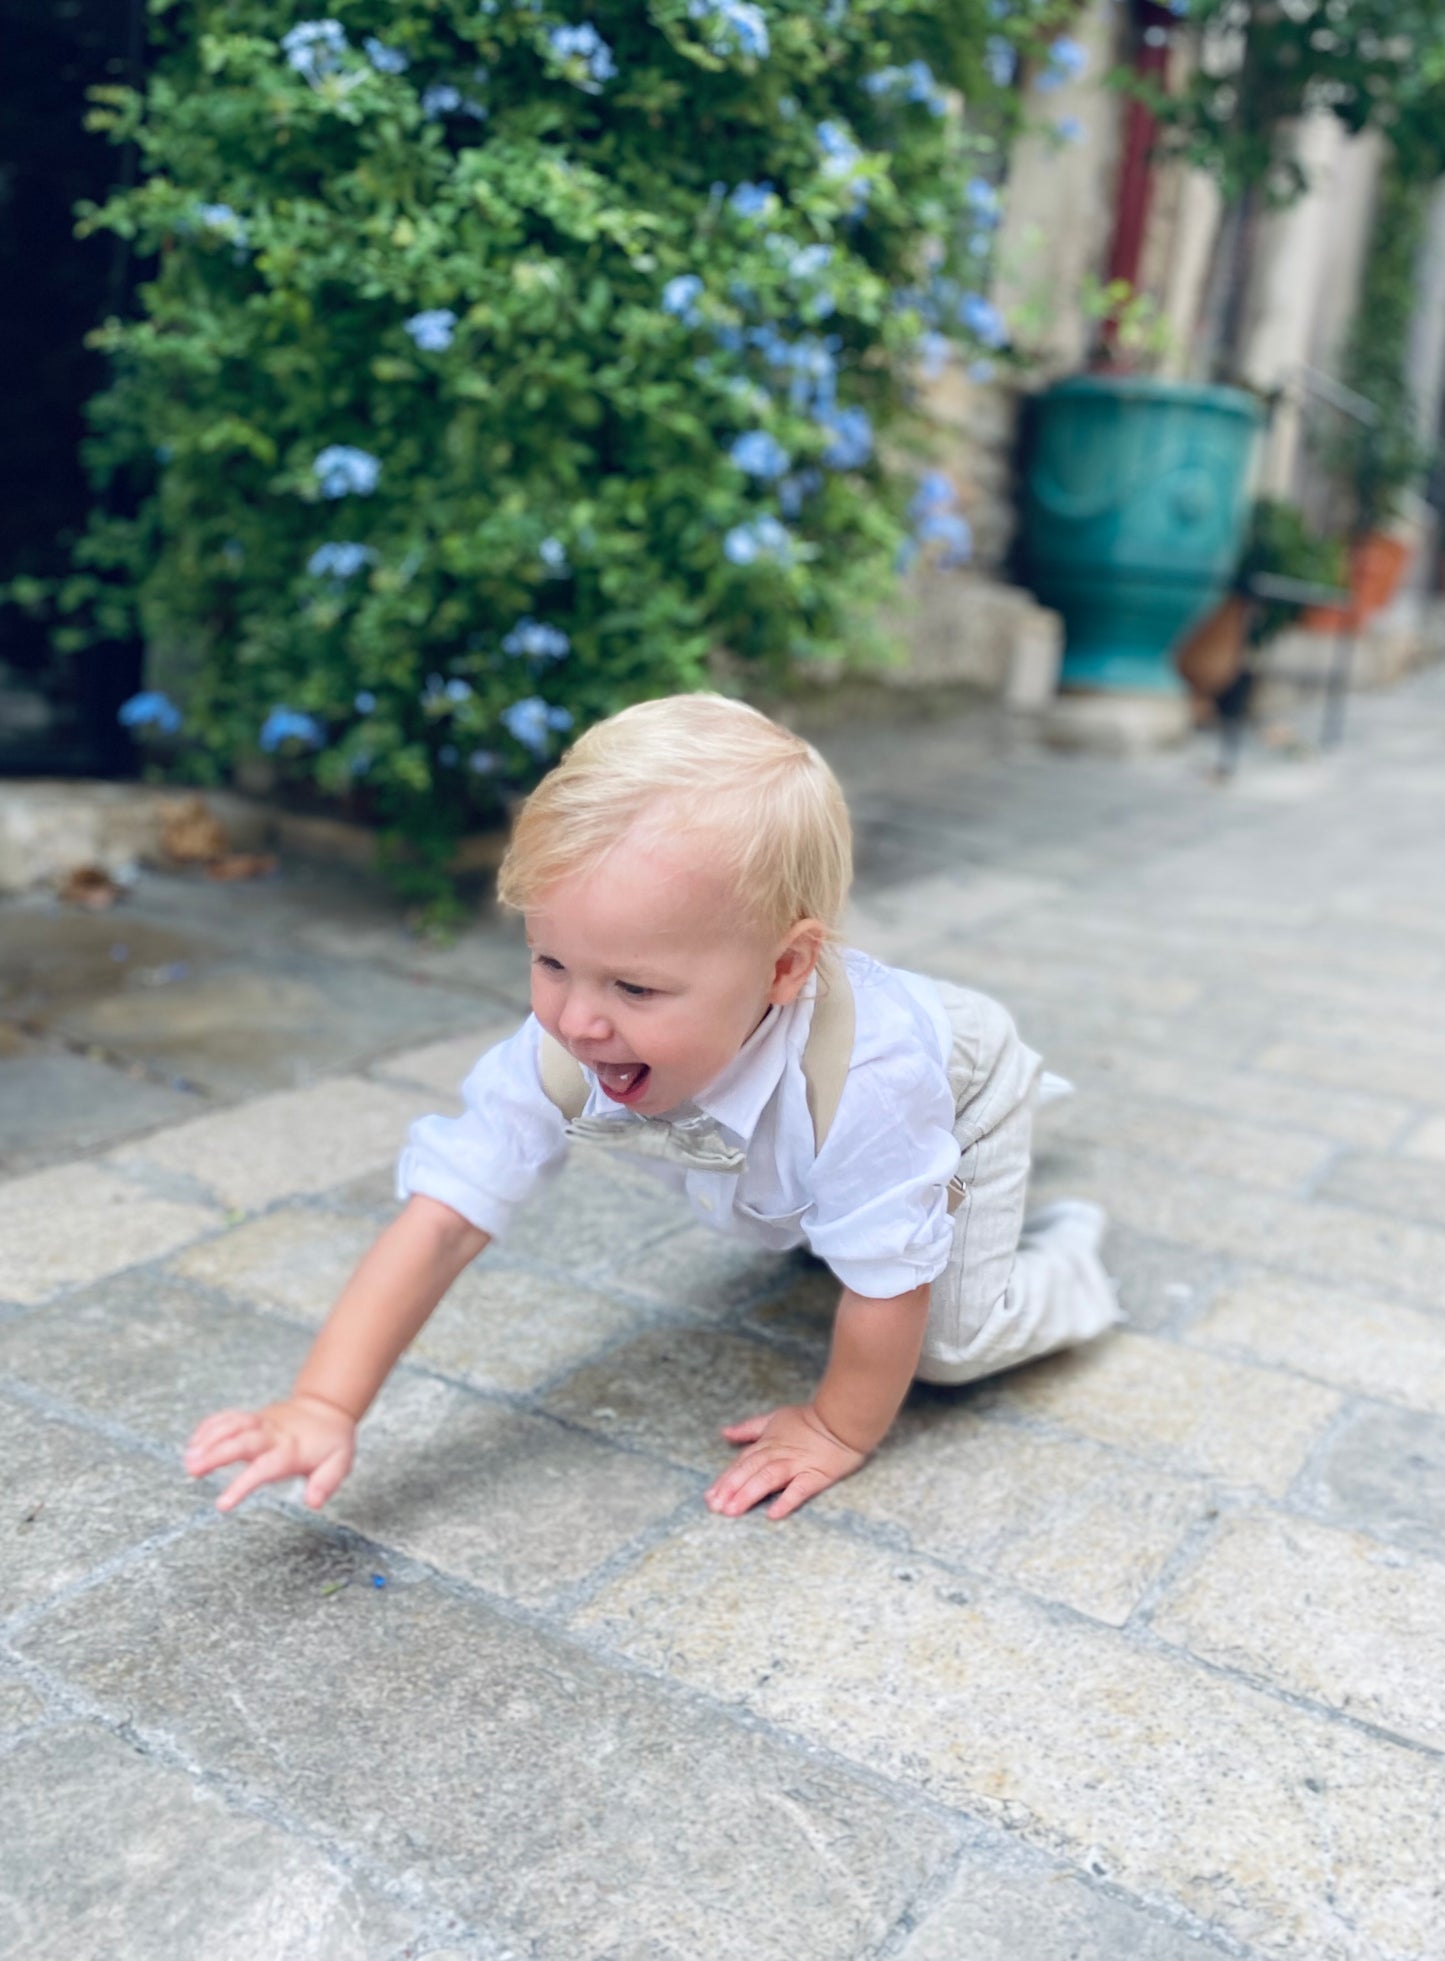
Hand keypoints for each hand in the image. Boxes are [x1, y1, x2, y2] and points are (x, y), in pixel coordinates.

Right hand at [183, 1394, 357, 1512]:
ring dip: (207, 1439)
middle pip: (240, 1441)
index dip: (242, 1485)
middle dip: (215, 1454)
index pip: (264, 1468)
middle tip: (192, 1470)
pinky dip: (209, 1426)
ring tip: (187, 1459)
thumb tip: (313, 1502)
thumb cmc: (331, 1442)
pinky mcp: (252, 1417)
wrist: (326, 1407)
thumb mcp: (340, 1462)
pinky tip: (193, 1444)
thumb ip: (327, 1482)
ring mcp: (260, 1423)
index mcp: (291, 1450)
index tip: (222, 1505)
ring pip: (231, 1425)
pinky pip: (228, 1417)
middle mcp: (272, 1434)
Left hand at [705, 1403, 867, 1521]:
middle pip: (750, 1471)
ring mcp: (797, 1465)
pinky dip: (786, 1500)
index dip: (725, 1479)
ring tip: (733, 1511)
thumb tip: (724, 1433)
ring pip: (767, 1479)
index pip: (741, 1463)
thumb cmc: (809, 1420)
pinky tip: (773, 1514)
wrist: (842, 1419)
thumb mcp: (774, 1418)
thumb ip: (749, 1428)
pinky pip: (799, 1490)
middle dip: (730, 1489)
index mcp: (767, 1443)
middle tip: (715, 1508)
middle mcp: (778, 1454)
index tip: (710, 1497)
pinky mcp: (816, 1475)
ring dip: (749, 1494)